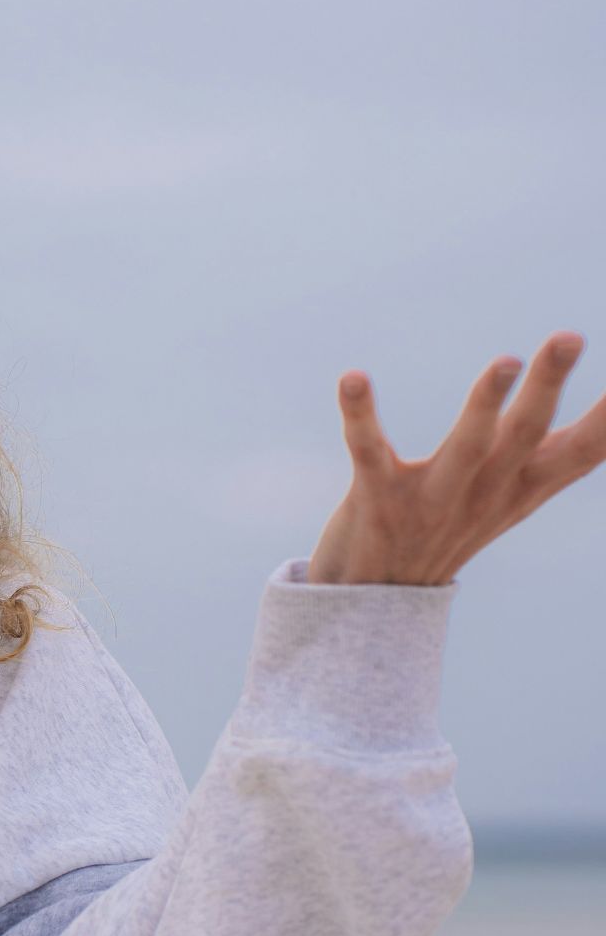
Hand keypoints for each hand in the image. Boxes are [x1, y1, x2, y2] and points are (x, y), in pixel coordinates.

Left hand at [307, 330, 603, 585]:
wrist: (377, 598)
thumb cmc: (454, 527)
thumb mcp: (518, 493)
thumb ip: (564, 453)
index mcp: (523, 486)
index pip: (585, 450)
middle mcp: (486, 492)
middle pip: (527, 433)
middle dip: (549, 385)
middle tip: (568, 337)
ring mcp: (432, 499)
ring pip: (466, 446)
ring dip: (485, 403)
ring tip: (505, 362)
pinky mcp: (377, 500)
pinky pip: (368, 451)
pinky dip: (360, 415)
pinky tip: (353, 378)